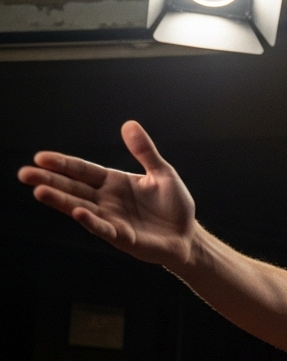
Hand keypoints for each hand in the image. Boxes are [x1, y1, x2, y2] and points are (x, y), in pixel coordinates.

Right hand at [18, 121, 198, 267]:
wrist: (188, 235)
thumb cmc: (174, 205)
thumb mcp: (162, 173)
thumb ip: (145, 151)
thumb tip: (129, 124)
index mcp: (112, 182)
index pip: (82, 170)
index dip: (63, 164)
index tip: (40, 157)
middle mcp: (106, 200)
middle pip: (73, 188)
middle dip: (49, 181)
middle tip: (24, 174)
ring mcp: (111, 219)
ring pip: (80, 208)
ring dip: (61, 201)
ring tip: (39, 192)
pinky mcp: (122, 237)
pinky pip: (104, 228)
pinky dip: (92, 221)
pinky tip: (80, 213)